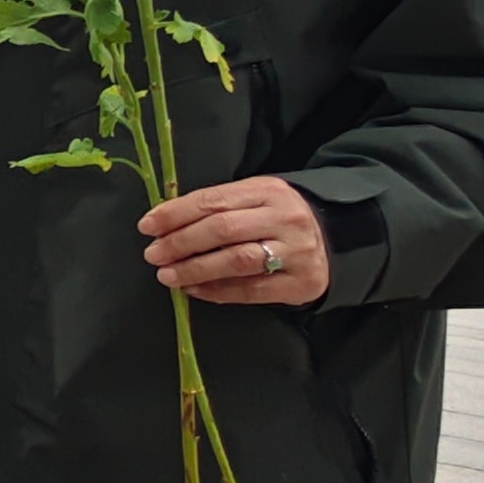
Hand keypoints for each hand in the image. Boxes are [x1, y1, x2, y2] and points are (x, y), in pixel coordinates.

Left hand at [141, 176, 330, 305]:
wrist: (336, 239)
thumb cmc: (280, 217)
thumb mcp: (256, 198)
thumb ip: (219, 206)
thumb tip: (165, 222)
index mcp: (268, 190)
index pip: (213, 200)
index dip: (175, 214)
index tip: (147, 226)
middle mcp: (284, 219)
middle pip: (223, 229)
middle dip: (181, 242)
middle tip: (153, 254)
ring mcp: (296, 252)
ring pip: (237, 260)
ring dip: (195, 269)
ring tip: (167, 275)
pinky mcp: (301, 283)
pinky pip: (252, 290)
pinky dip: (218, 291)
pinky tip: (195, 290)